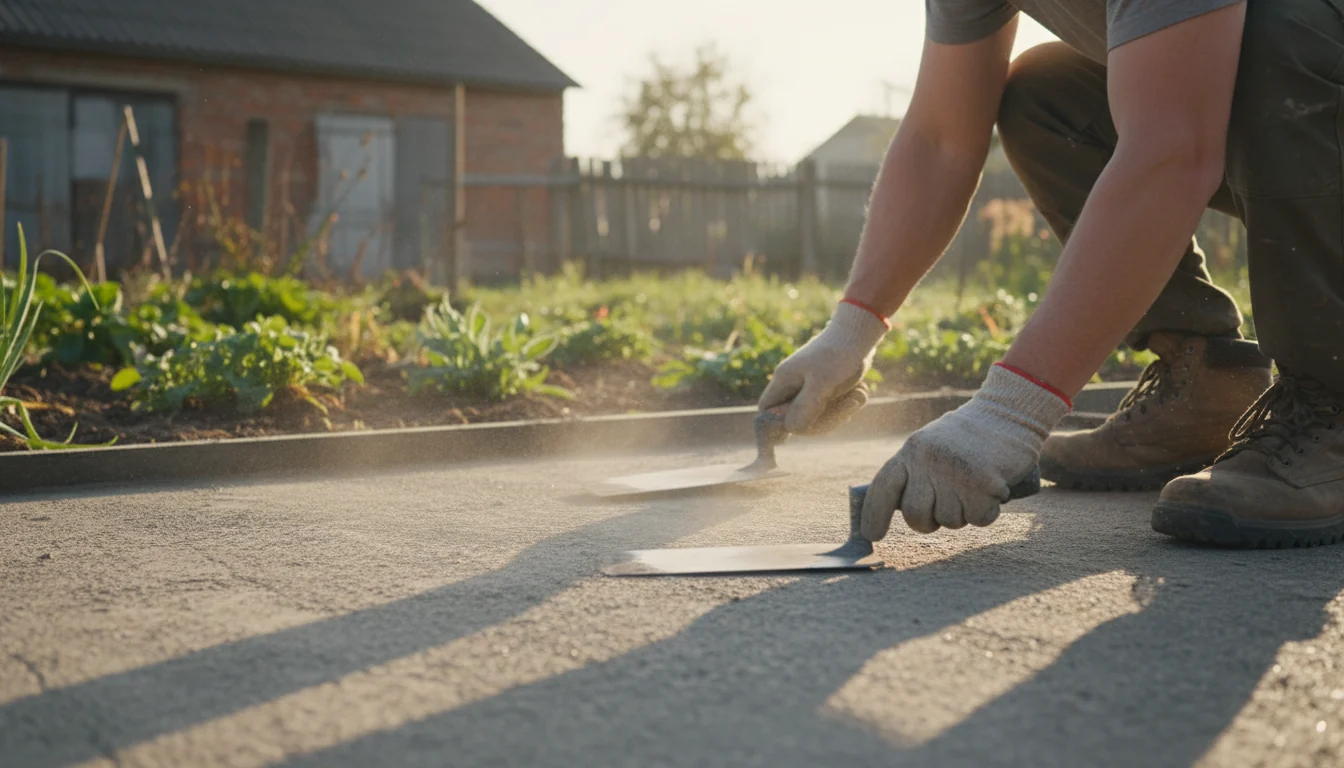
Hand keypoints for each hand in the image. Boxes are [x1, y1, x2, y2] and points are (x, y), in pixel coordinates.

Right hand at [759, 301, 889, 434]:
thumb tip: (791, 430)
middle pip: (797, 418)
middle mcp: (793, 383)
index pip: (767, 411)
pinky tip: (860, 392)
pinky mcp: (825, 385)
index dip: (779, 424)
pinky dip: (847, 403)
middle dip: (824, 420)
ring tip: (859, 394)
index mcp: (784, 380)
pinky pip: (831, 406)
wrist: (860, 332)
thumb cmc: (838, 356)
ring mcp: (809, 385)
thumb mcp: (822, 384)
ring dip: (841, 410)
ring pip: (818, 414)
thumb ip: (804, 408)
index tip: (804, 427)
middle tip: (846, 411)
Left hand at [860, 364, 1069, 538]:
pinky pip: (979, 519)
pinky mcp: (984, 484)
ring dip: (963, 513)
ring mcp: (955, 474)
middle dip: (929, 522)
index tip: (874, 535)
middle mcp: (928, 462)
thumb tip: (897, 508)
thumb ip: (914, 472)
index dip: (874, 515)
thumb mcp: (930, 445)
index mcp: (911, 451)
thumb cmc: (968, 436)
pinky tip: (991, 491)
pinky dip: (987, 512)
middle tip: (945, 507)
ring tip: (972, 488)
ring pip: (949, 521)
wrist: (1008, 413)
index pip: (883, 488)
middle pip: (915, 515)